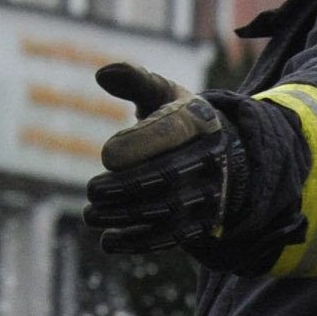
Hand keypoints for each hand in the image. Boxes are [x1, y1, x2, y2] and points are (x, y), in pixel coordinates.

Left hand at [86, 62, 247, 254]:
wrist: (224, 156)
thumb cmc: (181, 121)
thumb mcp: (165, 95)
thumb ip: (136, 81)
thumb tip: (103, 73)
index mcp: (200, 122)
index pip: (171, 133)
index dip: (138, 145)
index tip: (106, 155)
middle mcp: (210, 159)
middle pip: (167, 177)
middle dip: (124, 187)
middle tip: (92, 190)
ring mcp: (209, 194)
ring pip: (167, 211)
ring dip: (125, 216)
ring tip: (91, 213)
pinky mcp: (202, 222)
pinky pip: (171, 237)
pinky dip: (138, 241)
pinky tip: (108, 240)